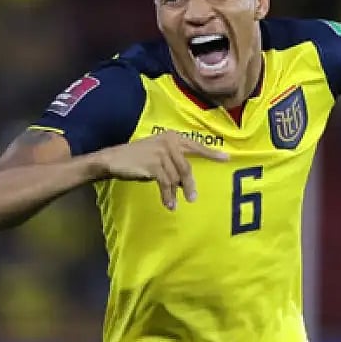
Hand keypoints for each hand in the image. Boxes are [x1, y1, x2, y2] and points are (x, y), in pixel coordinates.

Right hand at [97, 132, 228, 209]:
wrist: (114, 159)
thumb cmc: (137, 159)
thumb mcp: (159, 158)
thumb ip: (174, 164)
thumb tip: (187, 182)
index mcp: (172, 137)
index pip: (195, 146)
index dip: (211, 153)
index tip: (226, 159)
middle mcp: (169, 142)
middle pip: (186, 167)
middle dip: (190, 185)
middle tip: (193, 199)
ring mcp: (162, 152)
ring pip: (176, 178)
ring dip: (174, 193)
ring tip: (173, 204)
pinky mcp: (154, 164)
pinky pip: (166, 183)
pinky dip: (168, 195)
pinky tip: (169, 204)